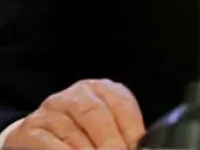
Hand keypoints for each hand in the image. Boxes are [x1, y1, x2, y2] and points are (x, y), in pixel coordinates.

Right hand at [4, 80, 144, 149]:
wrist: (37, 137)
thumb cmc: (81, 133)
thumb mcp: (105, 127)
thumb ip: (121, 133)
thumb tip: (135, 147)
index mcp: (101, 89)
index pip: (121, 102)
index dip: (131, 128)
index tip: (136, 147)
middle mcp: (75, 94)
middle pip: (95, 113)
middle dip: (109, 140)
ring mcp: (50, 109)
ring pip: (71, 130)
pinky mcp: (29, 128)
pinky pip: (46, 141)